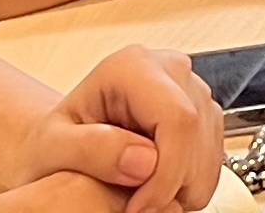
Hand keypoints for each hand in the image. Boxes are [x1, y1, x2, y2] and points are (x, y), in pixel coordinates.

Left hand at [16, 46, 219, 212]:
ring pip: (209, 152)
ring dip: (180, 188)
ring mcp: (193, 91)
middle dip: (171, 184)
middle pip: (196, 136)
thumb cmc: (56, 141)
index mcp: (133, 67)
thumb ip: (91, 149)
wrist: (64, 142)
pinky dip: (188, 186)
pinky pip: (212, 162)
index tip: (139, 207)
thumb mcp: (53, 147)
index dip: (167, 171)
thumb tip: (144, 161)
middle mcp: (171, 70)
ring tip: (138, 194)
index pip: (178, 117)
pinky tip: (154, 186)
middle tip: (134, 208)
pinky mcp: (204, 115)